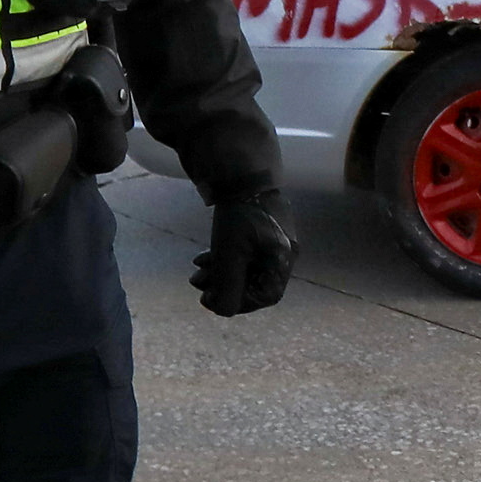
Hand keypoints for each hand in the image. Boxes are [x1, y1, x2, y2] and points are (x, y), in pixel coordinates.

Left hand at [190, 193, 295, 317]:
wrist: (240, 171)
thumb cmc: (238, 214)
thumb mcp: (229, 255)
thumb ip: (228, 286)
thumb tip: (222, 310)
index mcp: (283, 258)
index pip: (266, 296)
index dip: (239, 303)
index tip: (214, 299)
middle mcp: (284, 250)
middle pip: (255, 281)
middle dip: (225, 287)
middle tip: (199, 286)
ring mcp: (273, 237)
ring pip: (247, 267)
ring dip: (220, 274)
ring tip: (196, 273)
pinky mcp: (261, 227)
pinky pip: (244, 252)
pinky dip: (224, 259)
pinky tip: (201, 259)